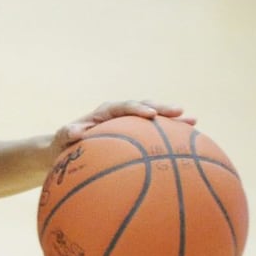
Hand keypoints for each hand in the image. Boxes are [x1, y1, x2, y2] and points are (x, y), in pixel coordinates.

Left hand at [52, 99, 194, 153]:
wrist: (67, 149)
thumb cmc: (63, 144)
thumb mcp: (62, 139)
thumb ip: (67, 133)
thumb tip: (75, 132)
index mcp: (105, 112)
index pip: (124, 106)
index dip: (138, 108)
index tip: (150, 115)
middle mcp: (120, 114)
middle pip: (145, 107)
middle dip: (162, 109)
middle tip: (180, 112)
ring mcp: (130, 124)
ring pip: (154, 119)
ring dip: (172, 121)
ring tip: (193, 121)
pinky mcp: (135, 135)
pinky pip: (154, 135)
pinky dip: (169, 137)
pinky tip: (188, 145)